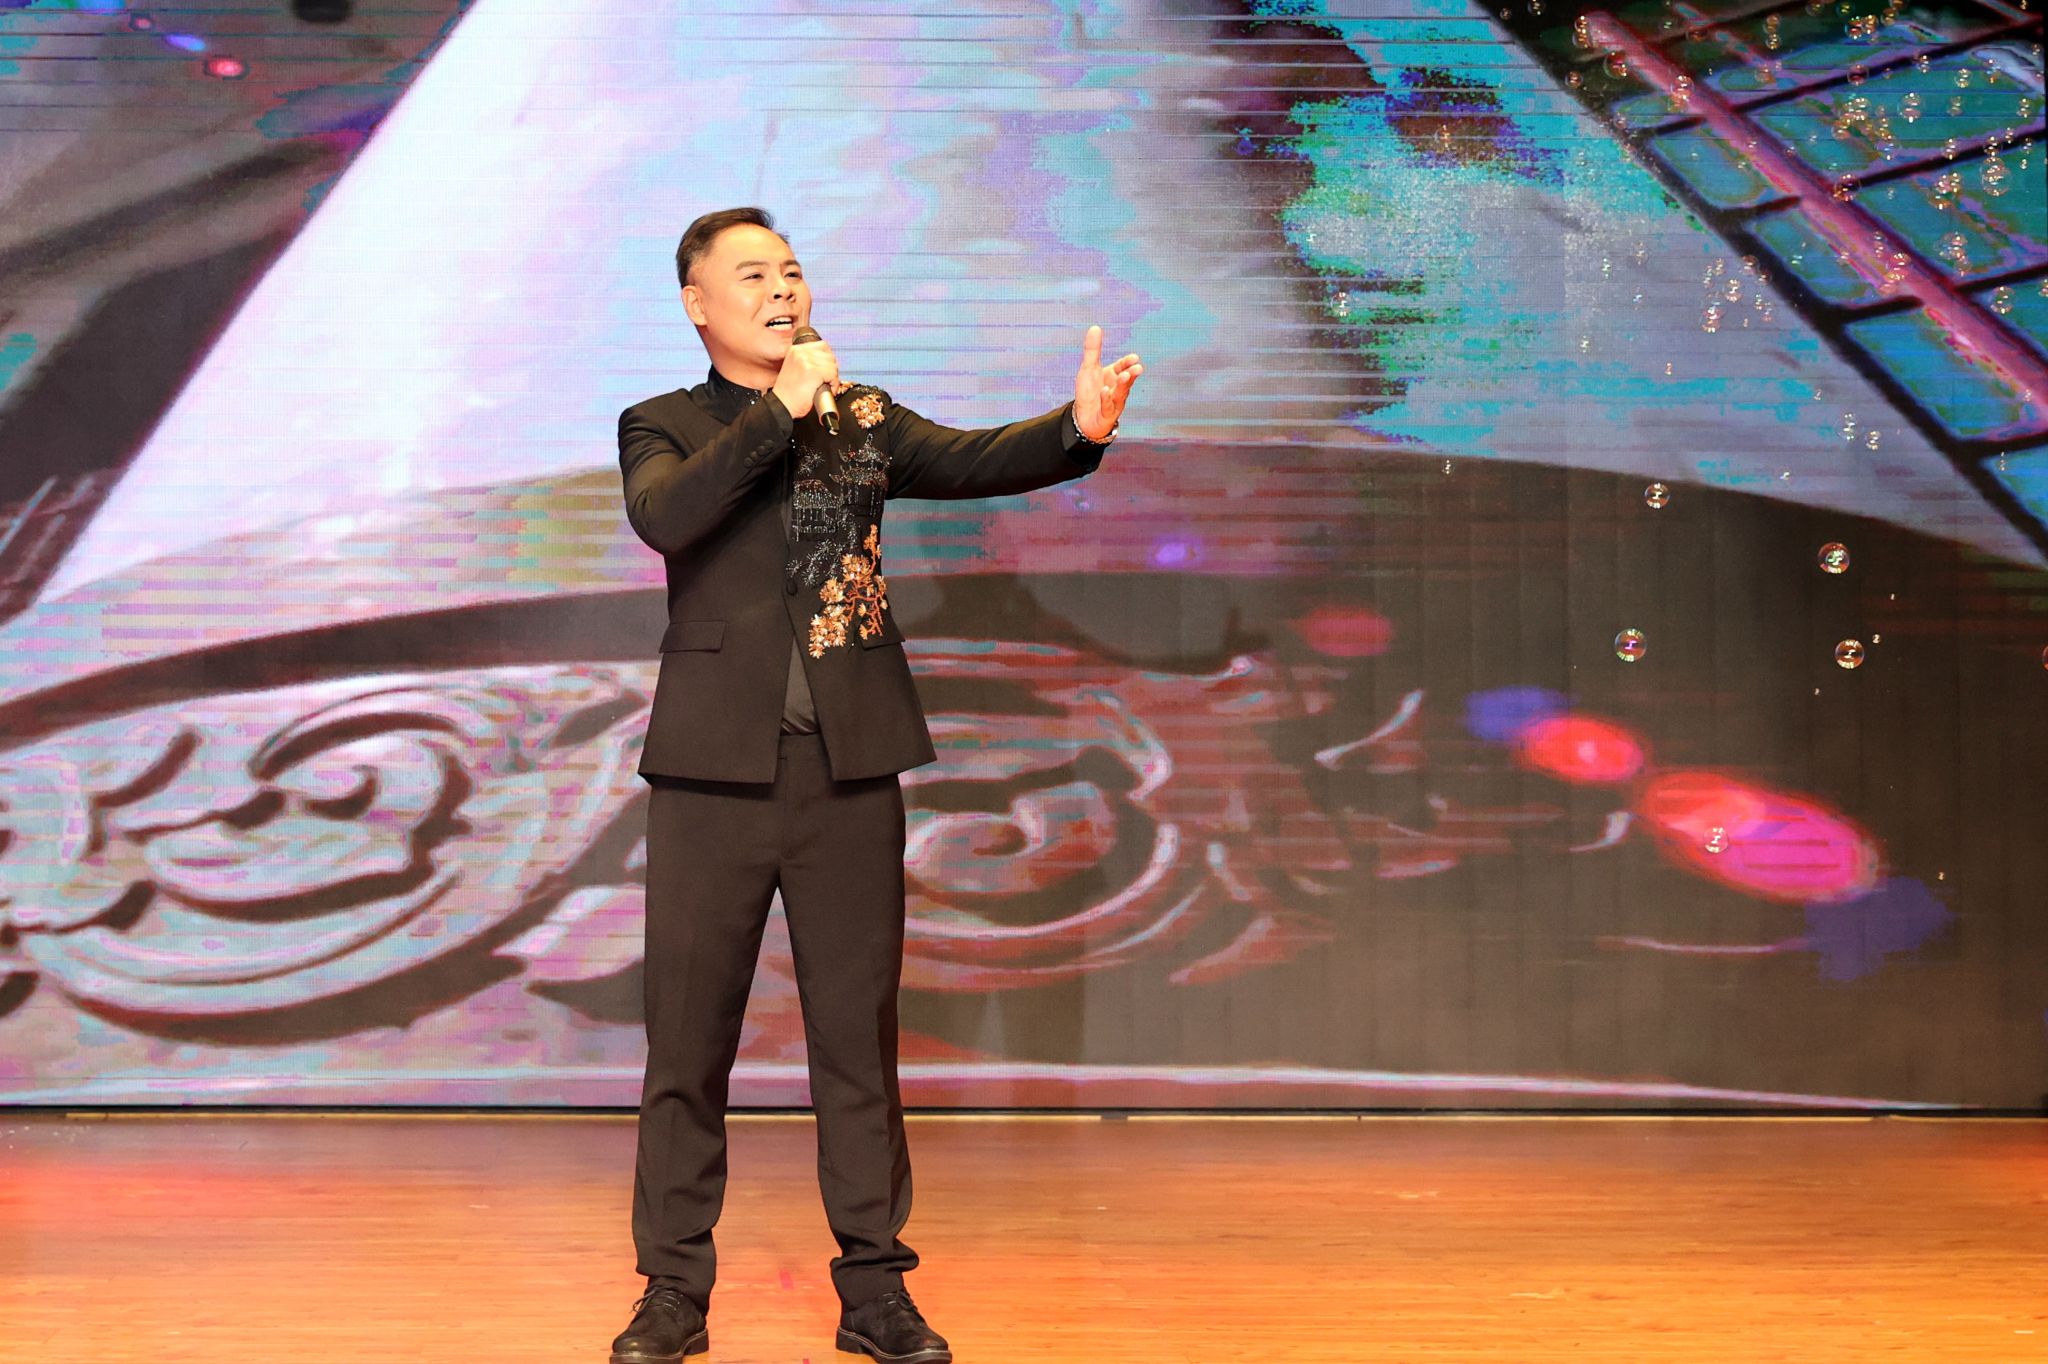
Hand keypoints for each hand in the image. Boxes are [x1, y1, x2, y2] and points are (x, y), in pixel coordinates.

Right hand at [772, 337, 839, 418]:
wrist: (782, 406)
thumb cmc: (789, 393)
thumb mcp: (796, 369)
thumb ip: (809, 360)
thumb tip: (828, 359)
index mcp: (795, 349)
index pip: (822, 346)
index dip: (827, 360)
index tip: (825, 371)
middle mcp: (800, 352)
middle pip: (829, 355)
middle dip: (831, 369)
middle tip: (824, 381)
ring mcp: (806, 360)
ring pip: (832, 365)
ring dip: (832, 378)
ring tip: (823, 386)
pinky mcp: (813, 371)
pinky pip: (833, 375)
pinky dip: (833, 385)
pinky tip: (824, 390)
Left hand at [1072, 325, 1141, 440]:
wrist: (1084, 418)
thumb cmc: (1089, 392)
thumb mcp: (1088, 368)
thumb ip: (1092, 350)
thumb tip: (1095, 327)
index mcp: (1114, 376)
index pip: (1123, 367)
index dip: (1127, 363)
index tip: (1134, 358)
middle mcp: (1117, 389)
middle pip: (1126, 380)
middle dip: (1131, 374)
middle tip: (1138, 368)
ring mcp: (1113, 403)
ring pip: (1120, 393)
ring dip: (1123, 385)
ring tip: (1124, 376)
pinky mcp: (1106, 415)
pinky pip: (1107, 407)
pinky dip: (1106, 400)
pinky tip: (1104, 391)